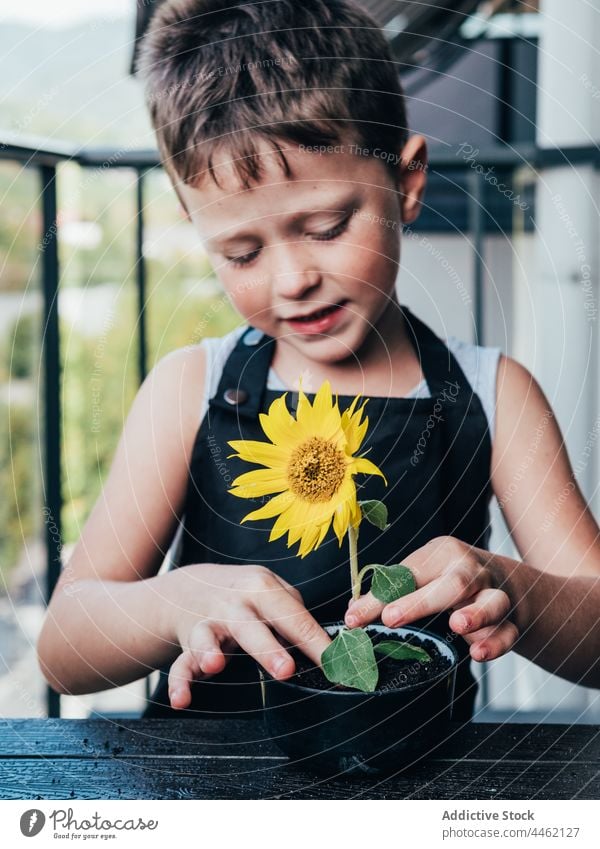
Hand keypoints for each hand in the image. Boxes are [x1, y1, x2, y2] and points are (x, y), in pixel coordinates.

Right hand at [167, 563, 330, 708]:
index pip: (294, 617)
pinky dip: (179, 683)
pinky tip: (182, 700)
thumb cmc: (243, 593)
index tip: (335, 666)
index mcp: (261, 588)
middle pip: (251, 626)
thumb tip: (322, 643)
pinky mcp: (188, 643)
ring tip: (215, 666)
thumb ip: (293, 612)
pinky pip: (181, 665)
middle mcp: (233, 604)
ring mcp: (208, 622)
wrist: (190, 586)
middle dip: (268, 648)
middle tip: (286, 670)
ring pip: (207, 637)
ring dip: (210, 651)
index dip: (317, 643)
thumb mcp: (271, 588)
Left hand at [344, 536, 518, 661]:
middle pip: (452, 583)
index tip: (354, 619)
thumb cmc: (451, 578)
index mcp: (444, 554)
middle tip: (391, 617)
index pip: (409, 574)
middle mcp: (472, 571)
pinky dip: (496, 643)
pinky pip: (508, 632)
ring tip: (456, 625)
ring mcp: (496, 594)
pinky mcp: (511, 621)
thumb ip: (392, 592)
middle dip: (421, 601)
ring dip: (475, 614)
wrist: (507, 581)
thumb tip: (354, 613)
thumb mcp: (424, 575)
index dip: (380, 597)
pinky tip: (478, 653)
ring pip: (492, 602)